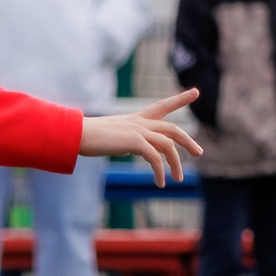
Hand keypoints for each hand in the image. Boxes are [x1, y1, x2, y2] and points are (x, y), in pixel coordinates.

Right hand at [78, 89, 202, 185]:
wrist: (76, 134)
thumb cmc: (87, 136)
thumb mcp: (112, 136)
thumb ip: (128, 139)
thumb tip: (134, 148)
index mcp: (135, 119)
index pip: (162, 106)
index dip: (180, 99)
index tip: (195, 92)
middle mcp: (140, 122)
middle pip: (172, 128)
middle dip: (188, 140)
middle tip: (199, 152)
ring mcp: (138, 130)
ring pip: (168, 145)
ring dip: (175, 163)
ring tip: (178, 179)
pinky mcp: (135, 141)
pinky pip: (155, 158)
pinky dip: (160, 171)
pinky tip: (160, 182)